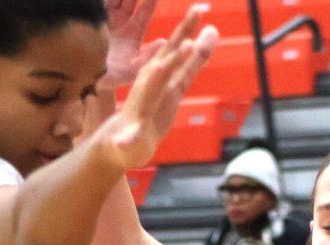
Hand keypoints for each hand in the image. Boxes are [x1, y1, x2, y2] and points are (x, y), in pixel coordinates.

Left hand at [92, 6, 216, 169]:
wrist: (120, 142)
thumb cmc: (123, 147)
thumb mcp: (125, 146)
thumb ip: (126, 143)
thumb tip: (123, 144)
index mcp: (143, 93)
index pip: (159, 73)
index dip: (174, 61)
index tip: (188, 45)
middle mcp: (151, 81)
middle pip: (168, 53)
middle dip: (182, 33)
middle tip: (197, 10)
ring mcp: (162, 82)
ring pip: (178, 54)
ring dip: (190, 32)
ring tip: (203, 11)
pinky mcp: (171, 88)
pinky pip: (187, 66)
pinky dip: (198, 52)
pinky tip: (209, 36)